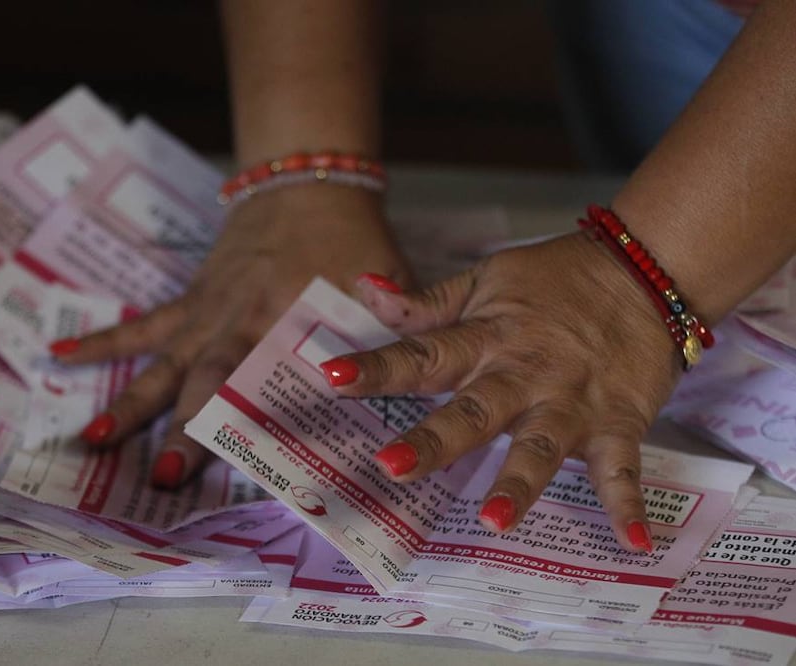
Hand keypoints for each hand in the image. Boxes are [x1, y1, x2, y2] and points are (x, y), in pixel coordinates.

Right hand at [51, 184, 410, 488]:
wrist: (306, 185)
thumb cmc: (350, 243)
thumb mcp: (382, 286)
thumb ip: (389, 333)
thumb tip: (399, 387)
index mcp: (284, 321)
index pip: (267, 381)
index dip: (254, 425)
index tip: (241, 469)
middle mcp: (235, 322)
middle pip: (203, 381)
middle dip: (184, 432)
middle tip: (164, 480)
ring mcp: (204, 313)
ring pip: (160, 362)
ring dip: (129, 402)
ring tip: (95, 441)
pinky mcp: (189, 302)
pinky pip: (141, 326)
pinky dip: (101, 343)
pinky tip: (57, 357)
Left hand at [319, 232, 681, 552]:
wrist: (644, 271)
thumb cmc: (554, 280)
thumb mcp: (484, 281)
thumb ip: (425, 302)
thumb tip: (364, 290)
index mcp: (485, 339)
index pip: (422, 354)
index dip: (377, 367)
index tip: (332, 377)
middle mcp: (524, 374)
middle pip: (475, 411)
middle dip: (435, 440)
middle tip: (393, 467)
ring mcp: (572, 401)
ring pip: (542, 446)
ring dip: (520, 483)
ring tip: (494, 521)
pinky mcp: (619, 421)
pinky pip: (623, 468)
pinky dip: (629, 504)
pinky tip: (631, 543)